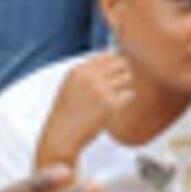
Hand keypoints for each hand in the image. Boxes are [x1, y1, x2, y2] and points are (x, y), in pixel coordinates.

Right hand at [39, 52, 135, 167]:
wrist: (61, 136)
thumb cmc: (67, 114)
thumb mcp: (70, 86)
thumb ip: (88, 73)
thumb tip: (111, 60)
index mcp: (79, 70)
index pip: (109, 55)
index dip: (116, 64)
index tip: (116, 74)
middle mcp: (90, 77)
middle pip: (122, 63)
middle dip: (126, 73)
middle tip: (122, 86)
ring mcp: (100, 90)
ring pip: (129, 77)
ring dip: (129, 86)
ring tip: (121, 96)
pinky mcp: (110, 104)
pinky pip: (129, 95)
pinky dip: (127, 100)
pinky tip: (118, 107)